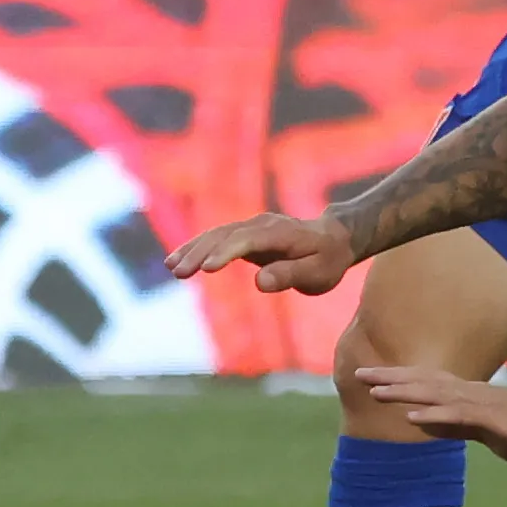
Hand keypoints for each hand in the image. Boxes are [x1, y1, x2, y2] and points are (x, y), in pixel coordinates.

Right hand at [163, 210, 359, 293]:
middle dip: (201, 252)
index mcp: (282, 233)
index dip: (227, 252)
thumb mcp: (318, 274)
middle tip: (179, 271)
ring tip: (172, 268)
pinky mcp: (244, 234)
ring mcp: (252, 226)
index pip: (248, 240)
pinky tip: (177, 261)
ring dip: (193, 249)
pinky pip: (216, 239)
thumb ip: (290, 275)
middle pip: (226, 235)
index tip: (208, 268)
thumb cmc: (327, 260)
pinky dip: (196, 248)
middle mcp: (263, 224)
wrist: (334, 239)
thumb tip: (260, 281)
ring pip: (216, 234)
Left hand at [359, 366, 506, 463]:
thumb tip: (424, 422)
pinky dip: (435, 416)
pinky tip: (414, 418)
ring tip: (376, 392)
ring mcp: (486, 405)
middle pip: (426, 381)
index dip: (398, 378)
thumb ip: (456, 425)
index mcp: (471, 396)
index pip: (427, 383)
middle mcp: (474, 394)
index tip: (369, 377)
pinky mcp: (497, 421)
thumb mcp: (485, 431)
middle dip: (392, 377)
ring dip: (406, 393)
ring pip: (438, 395)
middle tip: (358, 374)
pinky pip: (462, 417)